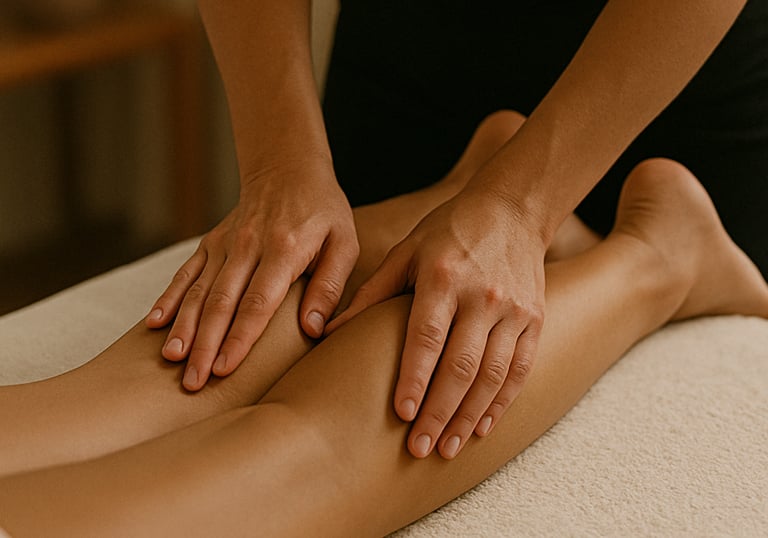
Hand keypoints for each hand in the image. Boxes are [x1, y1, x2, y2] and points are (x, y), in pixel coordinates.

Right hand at [146, 157, 358, 390]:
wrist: (287, 168)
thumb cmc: (323, 212)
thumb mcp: (342, 243)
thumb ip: (330, 286)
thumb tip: (311, 329)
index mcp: (283, 250)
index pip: (258, 303)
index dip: (240, 338)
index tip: (225, 369)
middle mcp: (247, 247)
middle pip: (221, 303)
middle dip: (205, 345)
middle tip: (193, 382)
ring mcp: (225, 244)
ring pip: (198, 291)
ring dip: (183, 327)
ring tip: (171, 360)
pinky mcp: (211, 242)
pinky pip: (186, 273)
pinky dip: (169, 298)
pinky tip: (154, 324)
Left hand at [327, 188, 545, 458]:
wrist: (512, 209)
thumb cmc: (447, 231)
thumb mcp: (405, 252)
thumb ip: (371, 294)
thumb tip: (324, 331)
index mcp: (442, 278)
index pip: (426, 338)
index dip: (414, 378)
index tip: (402, 416)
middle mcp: (481, 296)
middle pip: (460, 366)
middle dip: (440, 412)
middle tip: (420, 448)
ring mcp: (513, 310)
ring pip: (493, 375)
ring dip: (470, 416)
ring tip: (449, 448)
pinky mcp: (535, 318)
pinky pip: (520, 368)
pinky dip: (502, 402)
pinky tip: (483, 426)